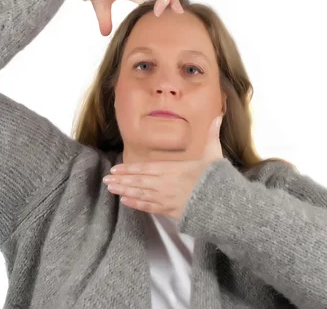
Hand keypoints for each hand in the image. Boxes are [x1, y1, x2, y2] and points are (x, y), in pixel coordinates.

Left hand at [102, 116, 223, 219]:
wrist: (221, 202)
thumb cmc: (215, 178)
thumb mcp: (213, 154)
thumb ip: (212, 135)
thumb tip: (219, 116)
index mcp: (172, 169)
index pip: (145, 168)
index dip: (129, 168)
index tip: (115, 168)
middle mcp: (164, 183)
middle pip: (138, 181)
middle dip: (121, 180)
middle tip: (105, 180)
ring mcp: (165, 198)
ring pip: (140, 194)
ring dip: (124, 191)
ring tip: (110, 189)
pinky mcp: (169, 211)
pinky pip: (149, 207)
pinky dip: (136, 205)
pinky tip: (125, 202)